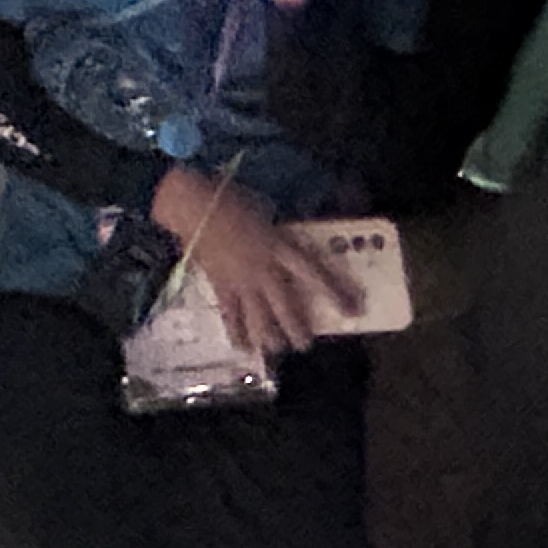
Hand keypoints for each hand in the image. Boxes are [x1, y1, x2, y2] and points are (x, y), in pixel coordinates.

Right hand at [151, 172, 357, 364]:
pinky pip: (230, 316)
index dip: (335, 292)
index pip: (313, 274)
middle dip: (297, 329)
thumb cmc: (231, 199)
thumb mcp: (266, 209)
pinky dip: (236, 333)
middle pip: (285, 306)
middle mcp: (263, 269)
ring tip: (278, 348)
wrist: (194, 205)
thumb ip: (279, 231)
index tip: (353, 309)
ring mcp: (241, 281)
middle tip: (305, 345)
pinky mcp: (221, 286)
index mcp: (278, 246)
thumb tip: (293, 242)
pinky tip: (242, 347)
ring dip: (270, 337)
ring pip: (259, 317)